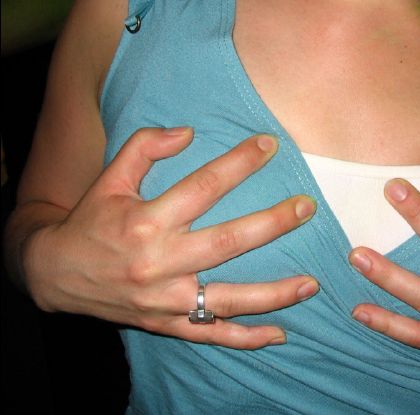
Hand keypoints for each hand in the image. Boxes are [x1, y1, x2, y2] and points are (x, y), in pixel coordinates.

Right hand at [24, 128, 318, 348]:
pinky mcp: (167, 324)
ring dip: (274, 293)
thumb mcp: (109, 178)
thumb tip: (188, 132)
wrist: (55, 274)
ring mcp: (165, 299)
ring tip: (312, 282)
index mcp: (147, 220)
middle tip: (307, 208)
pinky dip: (246, 338)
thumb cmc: (90, 221)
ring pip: (229, 298)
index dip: (240, 162)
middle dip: (272, 224)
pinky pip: (211, 335)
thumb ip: (144, 147)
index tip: (270, 145)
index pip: (204, 186)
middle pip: (228, 242)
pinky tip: (279, 334)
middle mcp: (160, 261)